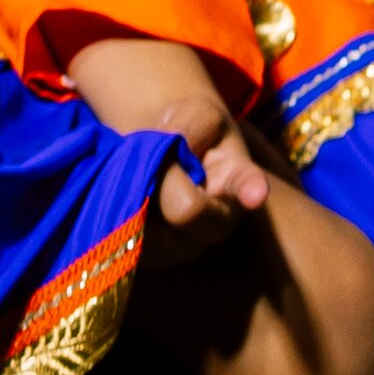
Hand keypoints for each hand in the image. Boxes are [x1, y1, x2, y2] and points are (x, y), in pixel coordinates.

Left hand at [140, 108, 280, 264]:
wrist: (162, 157)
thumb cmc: (190, 133)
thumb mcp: (196, 114)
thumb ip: (189, 124)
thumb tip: (169, 145)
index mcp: (240, 184)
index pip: (247, 185)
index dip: (251, 189)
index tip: (255, 192)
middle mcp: (218, 225)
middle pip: (184, 210)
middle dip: (162, 178)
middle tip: (157, 157)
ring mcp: (185, 249)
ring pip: (150, 226)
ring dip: (135, 194)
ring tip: (144, 176)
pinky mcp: (153, 259)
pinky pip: (125, 237)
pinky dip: (118, 209)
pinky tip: (129, 195)